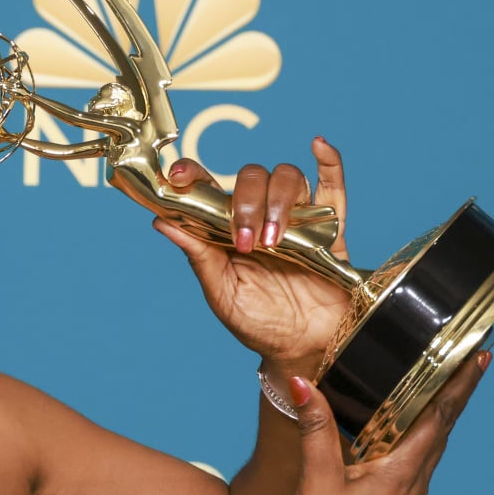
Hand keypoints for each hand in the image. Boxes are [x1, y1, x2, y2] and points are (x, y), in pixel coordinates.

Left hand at [149, 137, 352, 379]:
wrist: (303, 348)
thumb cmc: (259, 323)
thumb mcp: (222, 294)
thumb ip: (198, 257)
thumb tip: (160, 221)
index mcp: (227, 228)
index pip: (208, 187)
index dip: (192, 174)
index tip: (179, 175)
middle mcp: (260, 216)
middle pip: (251, 177)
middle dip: (246, 203)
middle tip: (246, 241)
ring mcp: (295, 219)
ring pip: (286, 178)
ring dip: (278, 202)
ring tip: (274, 242)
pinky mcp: (329, 228)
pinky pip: (333, 188)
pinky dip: (329, 163)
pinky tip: (318, 146)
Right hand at [279, 349, 488, 494]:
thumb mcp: (317, 477)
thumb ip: (315, 427)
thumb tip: (301, 383)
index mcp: (402, 473)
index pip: (440, 416)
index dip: (461, 384)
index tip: (481, 355)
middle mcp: (415, 484)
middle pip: (444, 427)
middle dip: (457, 392)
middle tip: (470, 357)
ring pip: (432, 445)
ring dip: (440, 413)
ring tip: (443, 384)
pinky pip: (417, 462)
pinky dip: (419, 436)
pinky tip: (404, 430)